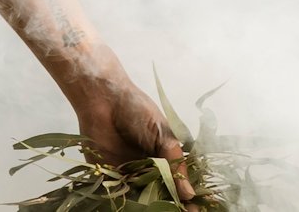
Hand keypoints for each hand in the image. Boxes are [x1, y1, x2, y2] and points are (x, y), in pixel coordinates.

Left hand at [75, 80, 199, 208]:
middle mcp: (147, 172)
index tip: (196, 209)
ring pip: (141, 200)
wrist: (102, 98)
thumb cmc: (137, 110)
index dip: (187, 198)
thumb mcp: (163, 134)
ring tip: (158, 211)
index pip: (178, 185)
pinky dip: (124, 204)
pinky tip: (134, 208)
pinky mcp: (106, 177)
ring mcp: (127, 176)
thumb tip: (189, 193)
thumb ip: (175, 164)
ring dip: (149, 208)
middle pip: (162, 197)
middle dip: (172, 206)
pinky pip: (117, 196)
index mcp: (163, 161)